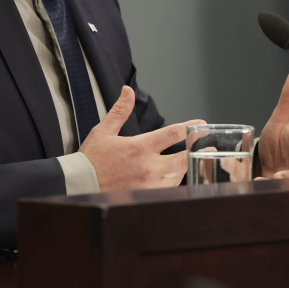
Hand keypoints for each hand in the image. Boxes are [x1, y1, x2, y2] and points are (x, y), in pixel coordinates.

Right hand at [79, 86, 204, 191]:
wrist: (77, 185)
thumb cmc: (91, 159)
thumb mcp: (104, 131)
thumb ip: (120, 111)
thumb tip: (128, 90)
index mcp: (139, 146)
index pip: (173, 134)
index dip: (191, 128)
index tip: (201, 125)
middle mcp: (147, 166)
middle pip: (183, 158)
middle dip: (198, 151)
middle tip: (210, 147)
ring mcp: (148, 184)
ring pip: (177, 176)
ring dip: (185, 167)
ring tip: (193, 161)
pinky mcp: (145, 197)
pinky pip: (167, 190)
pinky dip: (173, 183)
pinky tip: (175, 177)